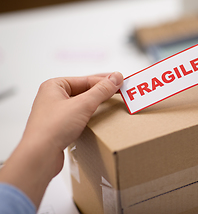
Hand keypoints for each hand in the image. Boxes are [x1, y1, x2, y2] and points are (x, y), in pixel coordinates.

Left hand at [0, 72, 122, 207]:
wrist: (40, 155)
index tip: (121, 82)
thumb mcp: (83, 105)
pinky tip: (99, 117)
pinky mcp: (59, 127)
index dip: (106, 81)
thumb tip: (116, 78)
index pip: (86, 79)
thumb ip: (101, 90)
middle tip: (120, 90)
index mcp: (54, 86)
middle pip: (84, 90)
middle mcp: (53, 97)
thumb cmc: (52, 128)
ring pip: (82, 103)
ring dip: (97, 103)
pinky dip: (91, 114)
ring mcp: (56, 112)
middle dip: (102, 90)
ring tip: (112, 101)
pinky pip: (79, 115)